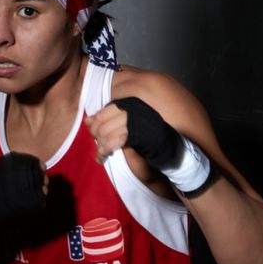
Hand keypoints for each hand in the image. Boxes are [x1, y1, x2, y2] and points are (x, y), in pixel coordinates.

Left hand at [86, 97, 210, 193]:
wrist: (174, 154)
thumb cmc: (150, 142)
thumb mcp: (130, 129)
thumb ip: (110, 123)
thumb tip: (88, 120)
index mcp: (134, 105)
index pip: (106, 110)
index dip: (96, 123)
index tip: (94, 134)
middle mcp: (135, 110)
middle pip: (104, 121)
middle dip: (96, 137)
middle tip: (99, 149)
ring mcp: (138, 121)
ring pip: (107, 132)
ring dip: (101, 147)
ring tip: (101, 156)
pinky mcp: (139, 134)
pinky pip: (115, 141)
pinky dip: (106, 150)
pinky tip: (103, 157)